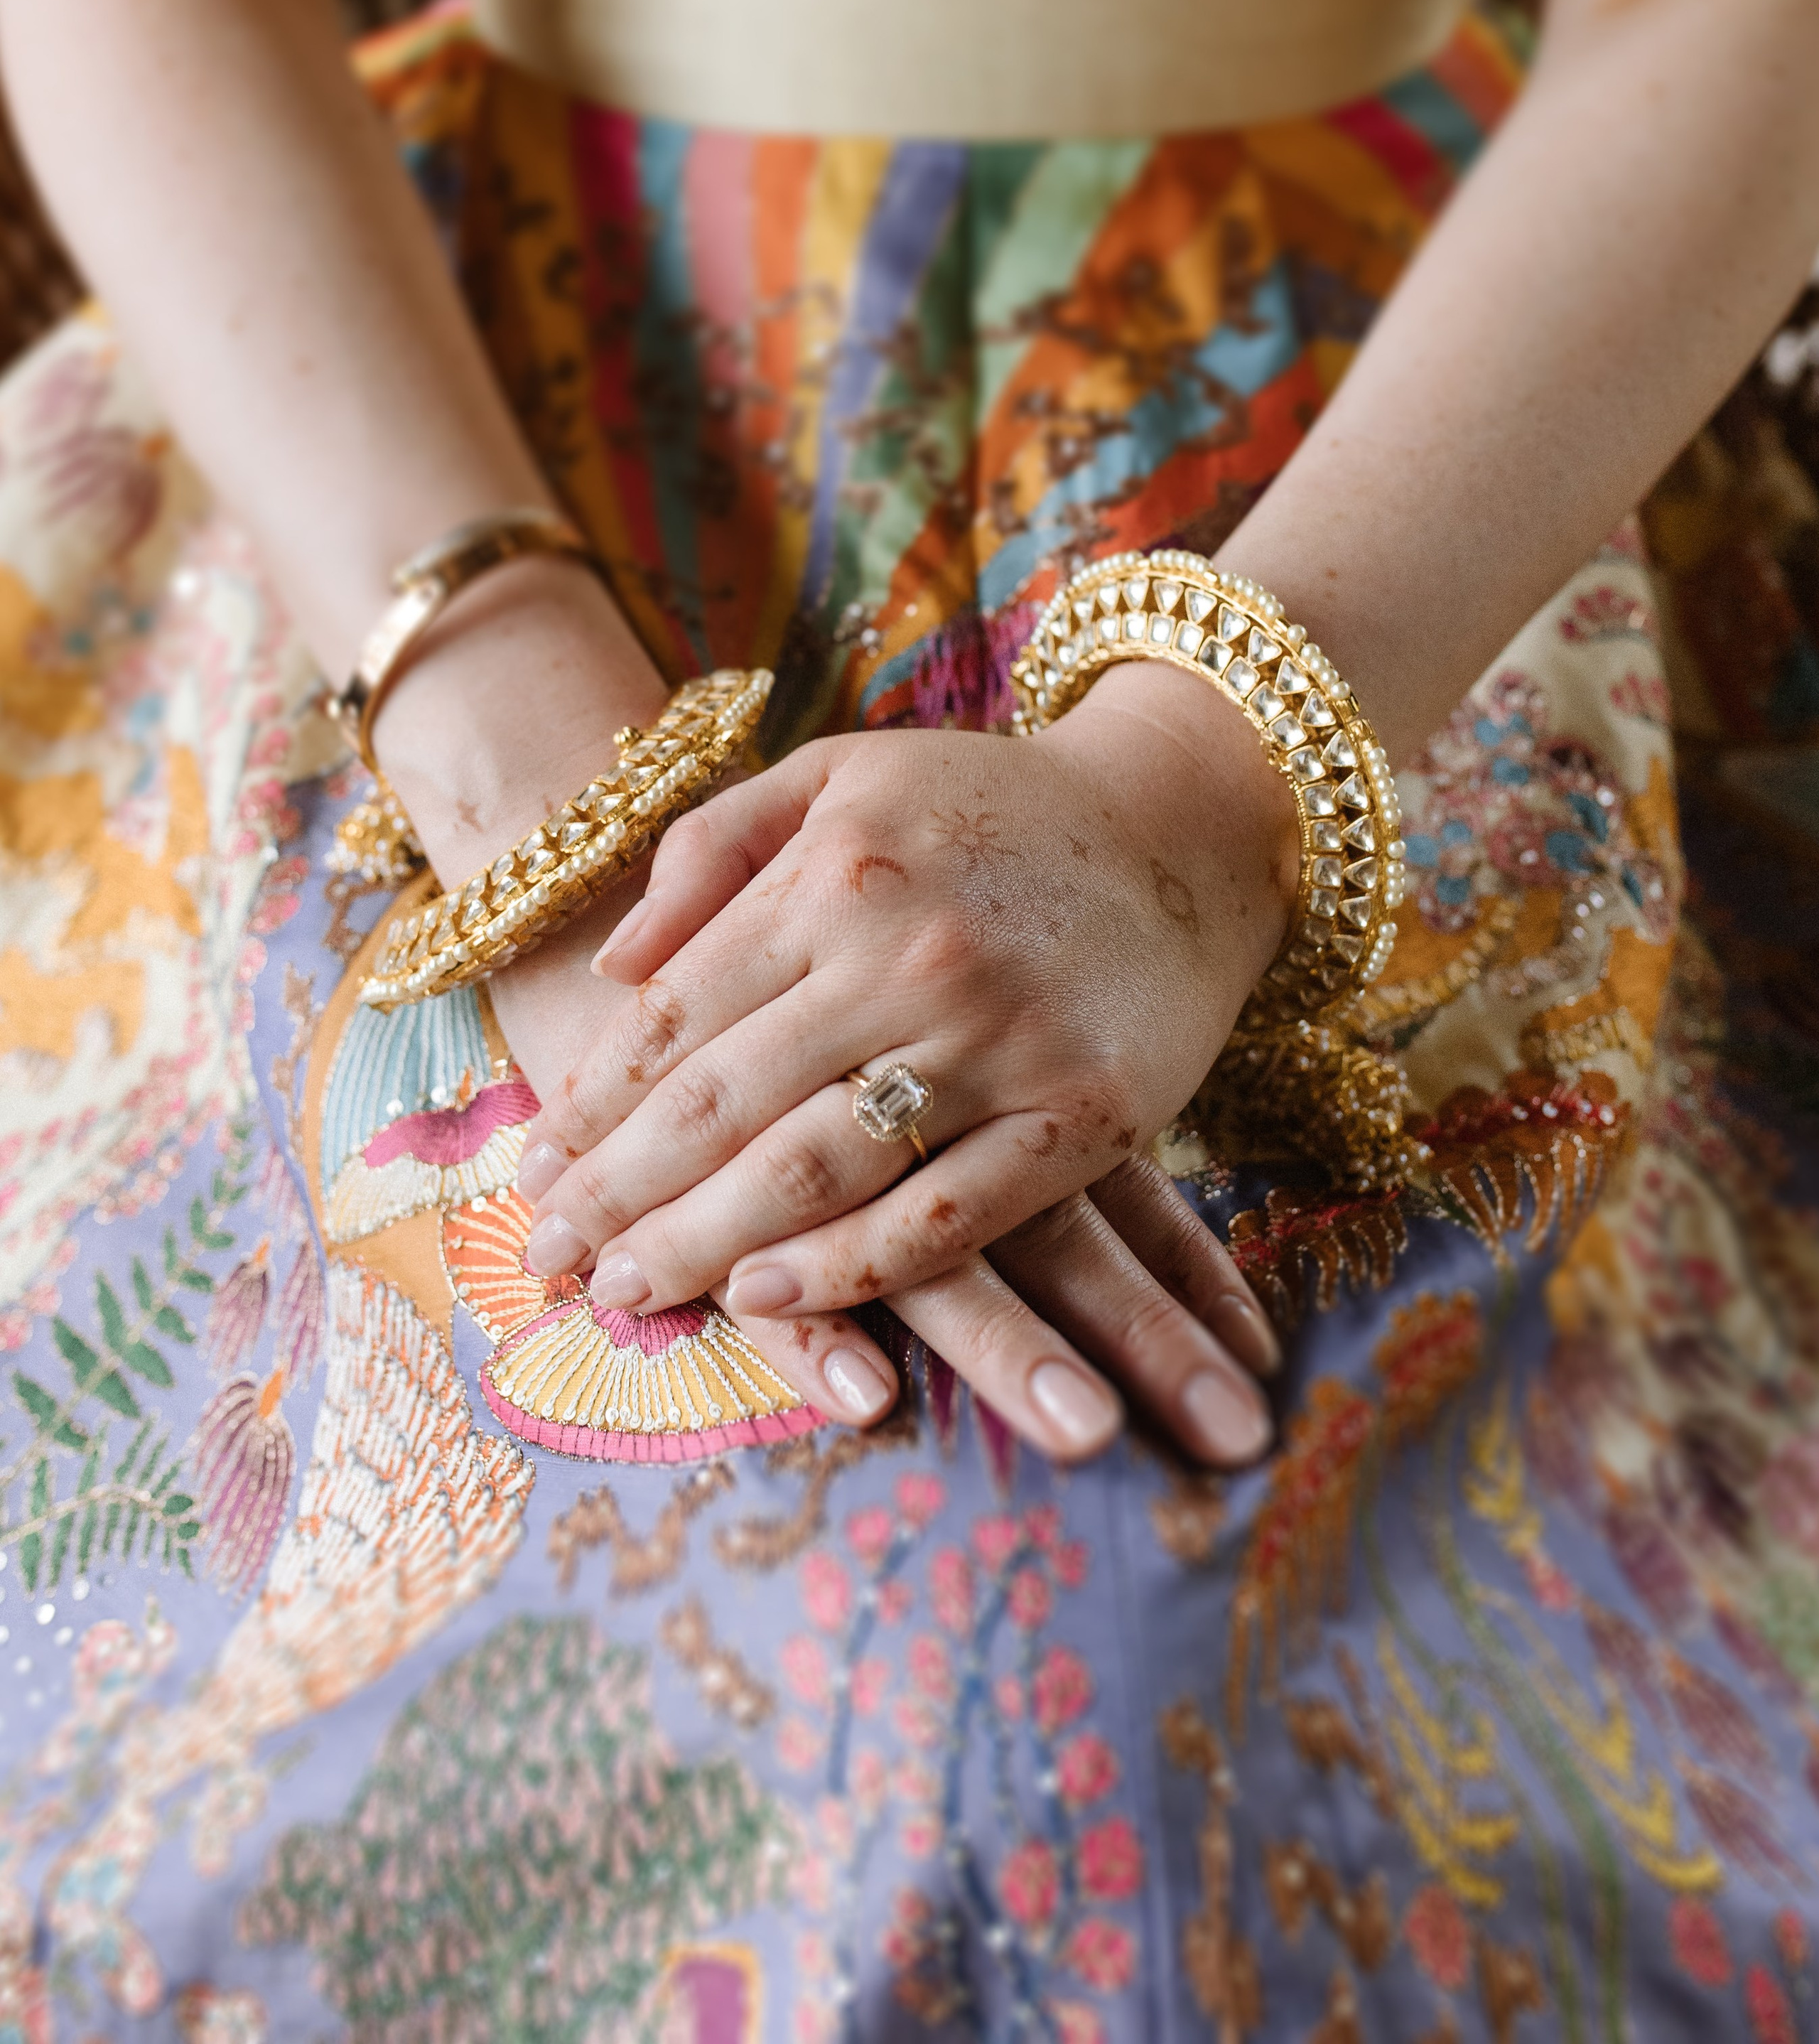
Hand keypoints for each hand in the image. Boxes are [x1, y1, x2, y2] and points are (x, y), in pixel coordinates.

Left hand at [515, 660, 1297, 1461]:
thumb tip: (612, 964)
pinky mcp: (1081, 1113)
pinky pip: (947, 1214)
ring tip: (627, 1291)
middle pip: (724, 1103)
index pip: (678, 1013)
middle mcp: (906, 955)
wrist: (1186, 820)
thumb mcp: (840, 772)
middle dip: (619, 1192)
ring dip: (703, 1243)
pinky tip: (766, 1297)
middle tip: (546, 1259)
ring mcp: (998, 1039)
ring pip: (815, 1169)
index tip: (532, 1166)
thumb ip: (715, 847)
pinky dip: (849, 1269)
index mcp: (837, 871)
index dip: (593, 1101)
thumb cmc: (991, 804)